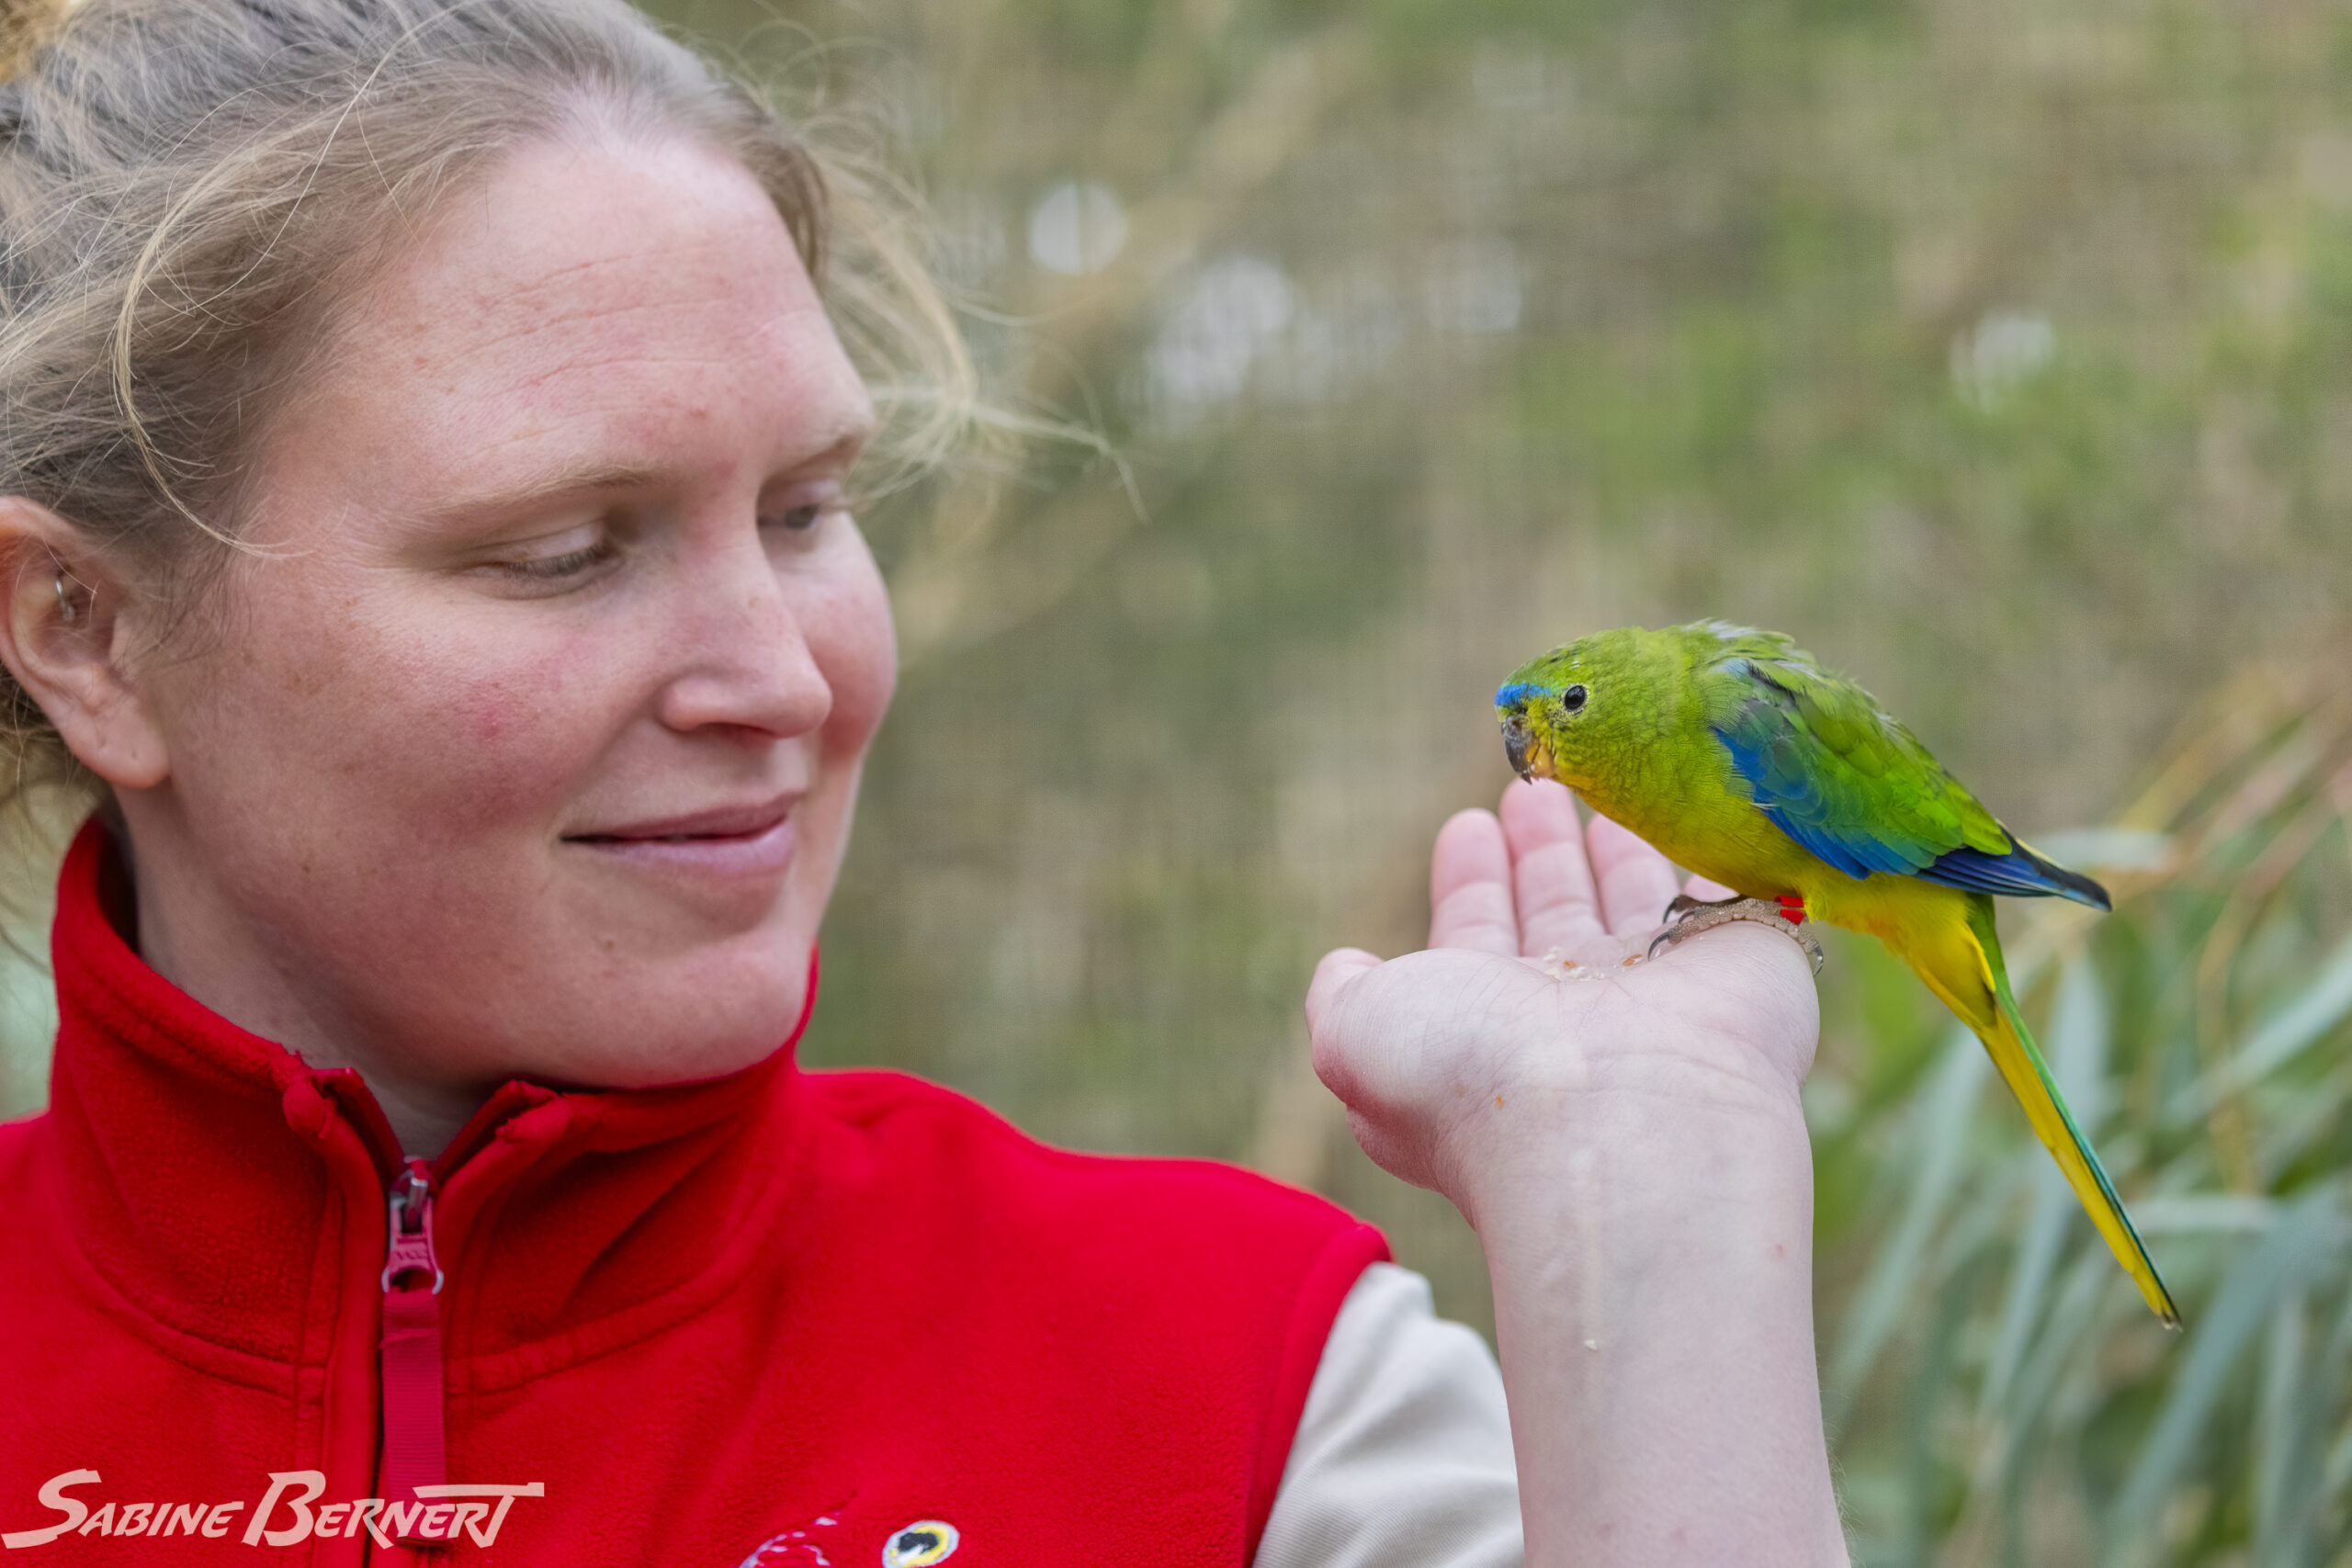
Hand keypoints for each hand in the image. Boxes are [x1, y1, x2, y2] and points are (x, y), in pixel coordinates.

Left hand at [1304, 778, 1820, 1229]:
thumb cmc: (1474, 1077)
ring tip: (1604, 786)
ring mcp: (1665, 991)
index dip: (1471, 883)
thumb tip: (1344, 967)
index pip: (1477, 937)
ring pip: (1638, 903)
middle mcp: (1576, 1013)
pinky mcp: (1748, 964)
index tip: (1469, 827)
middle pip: (1558, 913)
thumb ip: (1342, 999)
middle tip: (1534, 788)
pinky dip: (1723, 861)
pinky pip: (1734, 896)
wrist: (1619, 1125)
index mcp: (1489, 1023)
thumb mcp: (1361, 1035)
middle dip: (1542, 853)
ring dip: (1621, 845)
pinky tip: (1709, 821)